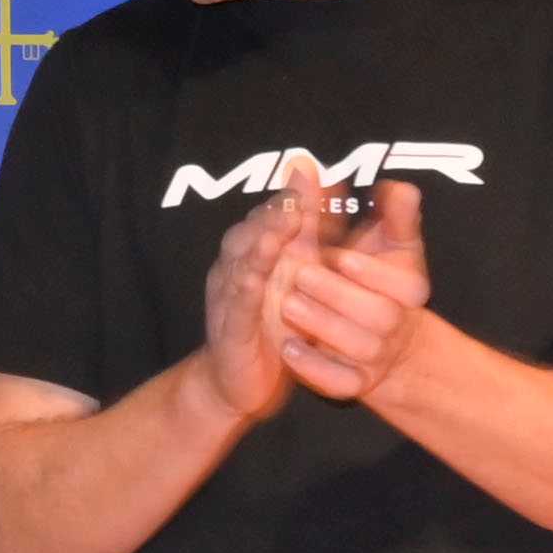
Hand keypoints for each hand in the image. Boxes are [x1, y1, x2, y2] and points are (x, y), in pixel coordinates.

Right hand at [190, 166, 322, 423]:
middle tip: (297, 192)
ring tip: (282, 222)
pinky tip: (257, 275)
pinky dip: (245, 287)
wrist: (239, 382)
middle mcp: (238, 266)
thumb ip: (311, 225)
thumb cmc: (269, 322)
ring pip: (243, 261)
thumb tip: (323, 177)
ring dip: (261, 240)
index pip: (274, 214)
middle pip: (254, 230)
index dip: (292, 194)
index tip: (311, 170)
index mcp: (256, 249)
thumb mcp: (297, 269)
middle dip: (275, 210)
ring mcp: (230, 295)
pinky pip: (236, 304)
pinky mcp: (229, 327)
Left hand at [272, 178, 437, 400]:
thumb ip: (394, 216)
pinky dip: (314, 368)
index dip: (371, 272)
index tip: (340, 256)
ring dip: (321, 326)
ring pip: (356, 348)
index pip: (404, 285)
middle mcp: (397, 327)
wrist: (381, 343)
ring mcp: (377, 360)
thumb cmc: (378, 282)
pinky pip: (339, 384)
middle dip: (337, 295)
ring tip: (288, 305)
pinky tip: (289, 348)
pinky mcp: (354, 384)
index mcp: (410, 293)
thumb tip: (400, 187)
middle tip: (301, 275)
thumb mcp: (389, 246)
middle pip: (378, 316)